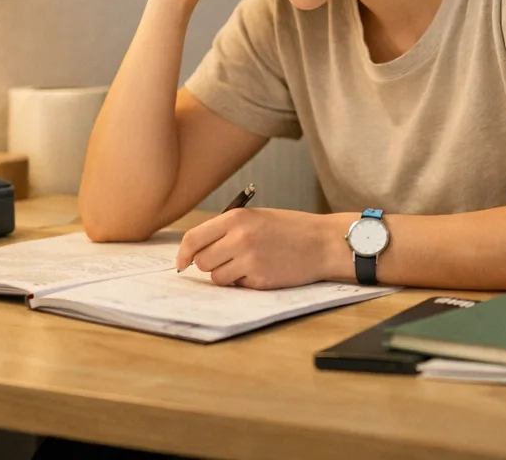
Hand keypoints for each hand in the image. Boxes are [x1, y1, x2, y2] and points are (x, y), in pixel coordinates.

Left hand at [175, 208, 330, 288]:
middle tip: (228, 260)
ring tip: (248, 264)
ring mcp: (250, 260)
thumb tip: (196, 250)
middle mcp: (239, 238)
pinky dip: (245, 282)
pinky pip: (237, 286)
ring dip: (227, 275)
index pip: (193, 238)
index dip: (183, 254)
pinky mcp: (260, 279)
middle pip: (202, 262)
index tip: (182, 263)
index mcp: (236, 218)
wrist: (323, 242)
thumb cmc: (291, 229)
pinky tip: (263, 270)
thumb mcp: (257, 217)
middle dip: (210, 264)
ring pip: (216, 278)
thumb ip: (227, 229)